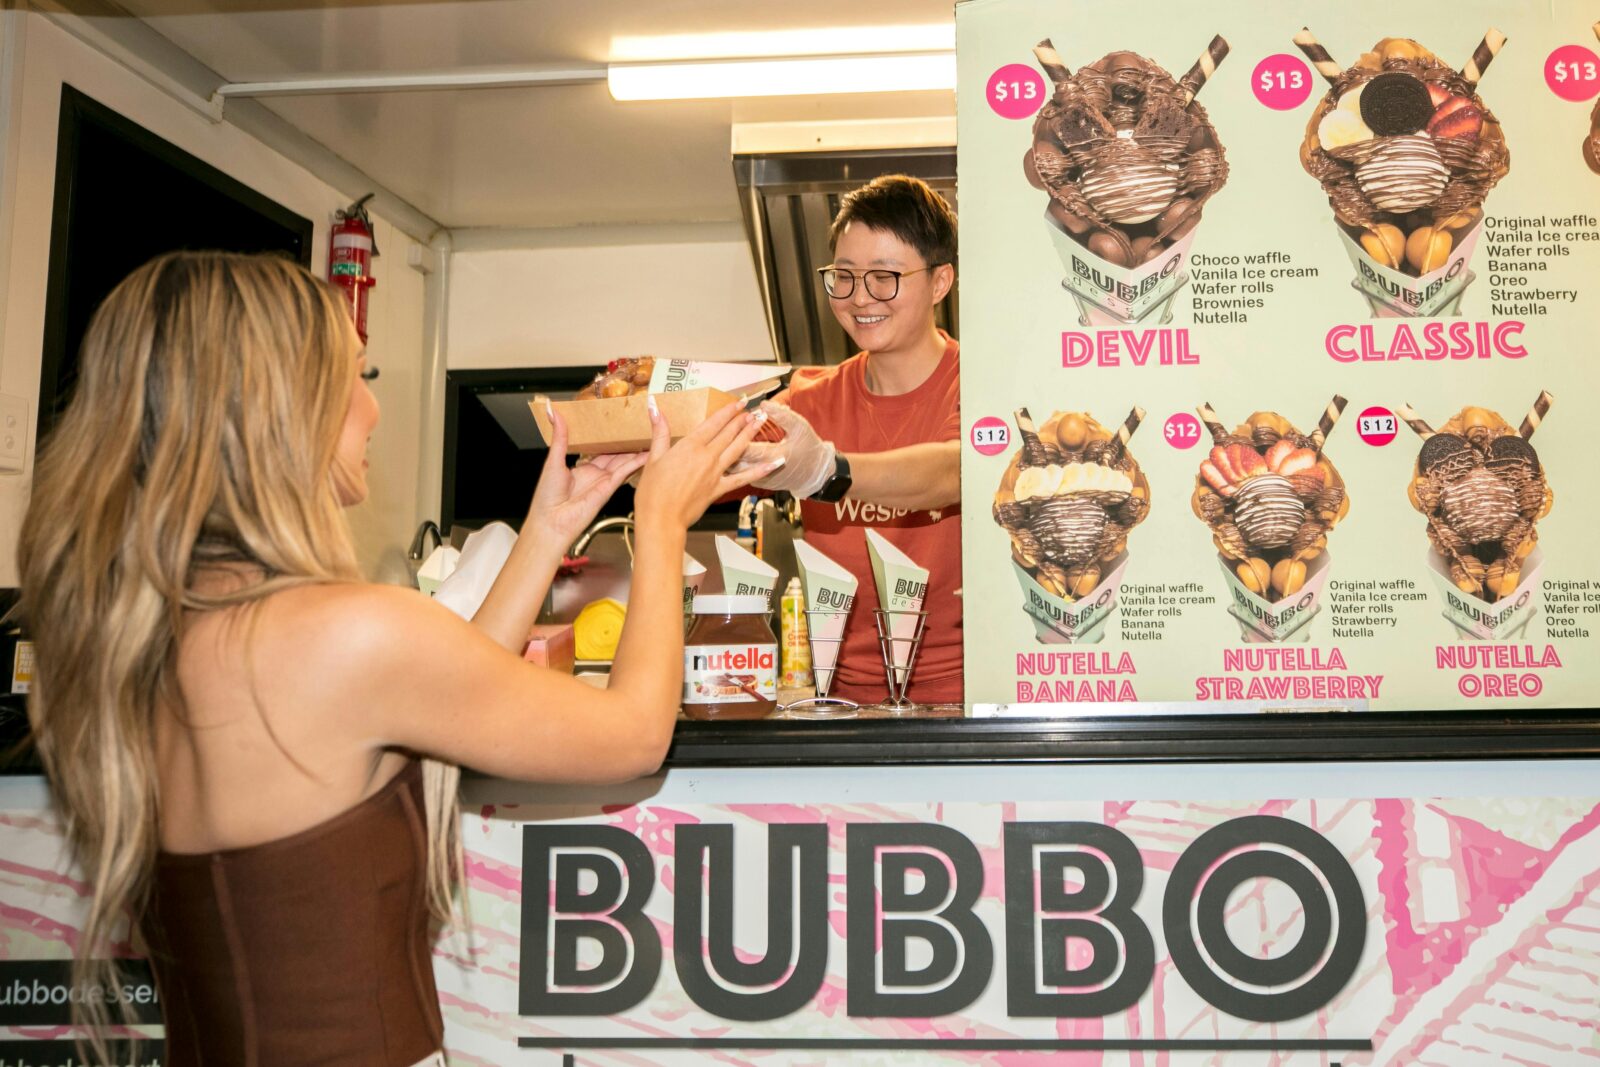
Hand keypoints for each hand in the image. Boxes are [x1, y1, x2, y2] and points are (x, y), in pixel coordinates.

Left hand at [527, 405, 646, 547]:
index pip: (599, 451)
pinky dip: (636, 463)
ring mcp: (603, 482)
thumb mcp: (553, 460)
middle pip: (614, 456)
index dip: (609, 439)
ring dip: (635, 452)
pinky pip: (624, 473)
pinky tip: (646, 453)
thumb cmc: (547, 498)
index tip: (617, 426)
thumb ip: (559, 436)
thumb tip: (552, 412)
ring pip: (623, 462)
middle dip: (625, 444)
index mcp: (581, 469)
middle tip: (638, 429)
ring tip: (648, 437)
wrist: (550, 522)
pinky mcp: (608, 488)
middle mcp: (594, 475)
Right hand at [634, 397, 777, 528]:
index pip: (714, 422)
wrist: (661, 519)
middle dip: (742, 420)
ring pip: (737, 449)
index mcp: (690, 446)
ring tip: (761, 422)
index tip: (739, 402)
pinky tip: (774, 464)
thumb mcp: (653, 457)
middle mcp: (707, 457)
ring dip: (750, 434)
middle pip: (729, 433)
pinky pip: (743, 478)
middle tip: (754, 410)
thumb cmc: (653, 491)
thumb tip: (653, 405)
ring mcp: (715, 473)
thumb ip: (659, 431)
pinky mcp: (719, 489)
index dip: (728, 411)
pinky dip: (760, 470)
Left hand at [734, 403, 836, 497]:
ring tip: (724, 437)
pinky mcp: (757, 482)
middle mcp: (762, 471)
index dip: (738, 432)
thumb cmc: (808, 449)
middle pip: (735, 458)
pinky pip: (739, 472)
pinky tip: (729, 447)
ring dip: (726, 452)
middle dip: (728, 442)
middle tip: (727, 426)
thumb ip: (782, 415)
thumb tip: (764, 404)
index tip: (738, 419)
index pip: (746, 447)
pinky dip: (732, 459)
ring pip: (733, 467)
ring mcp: (759, 479)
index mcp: (773, 456)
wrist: (815, 474)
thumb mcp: (799, 427)